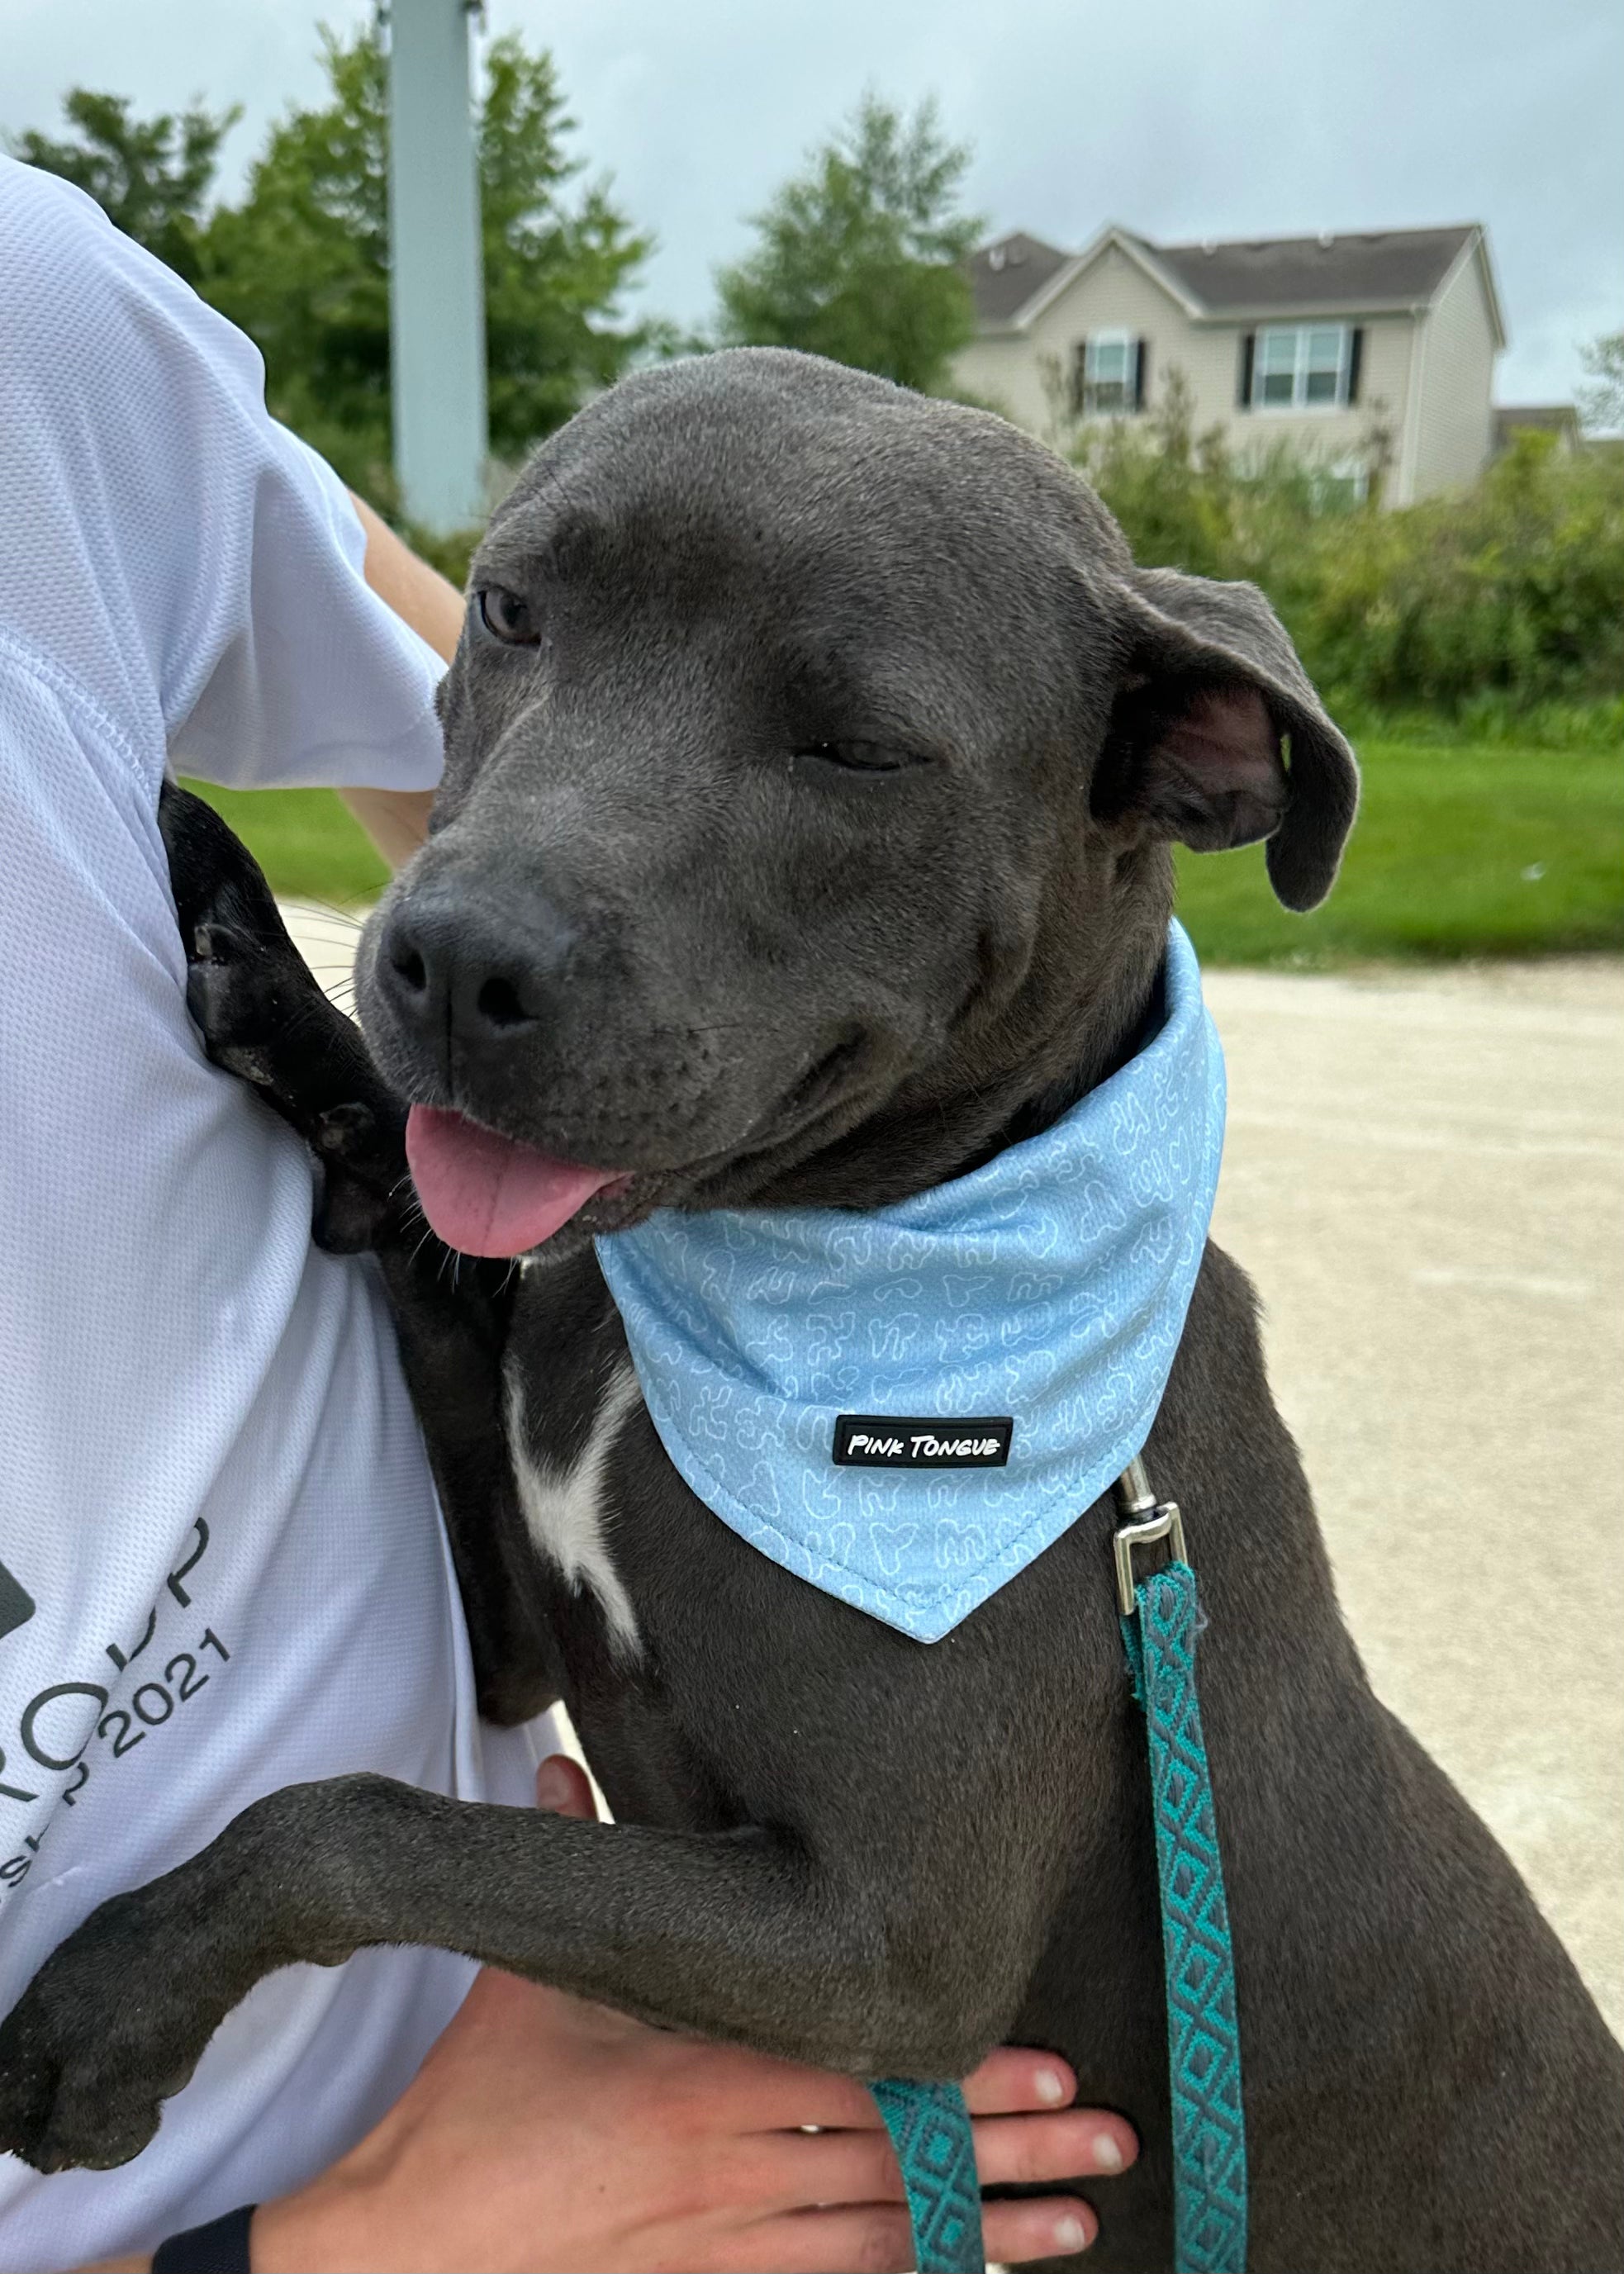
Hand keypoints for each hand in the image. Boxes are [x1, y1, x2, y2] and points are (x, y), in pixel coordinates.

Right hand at [252, 1756, 1134, 2272]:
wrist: (404, 2256)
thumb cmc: (470, 2113)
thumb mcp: (523, 1986)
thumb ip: (568, 1868)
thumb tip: (562, 1764)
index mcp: (693, 2084)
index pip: (858, 2077)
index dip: (959, 2076)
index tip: (1049, 2066)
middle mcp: (728, 2174)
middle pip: (898, 2163)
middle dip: (1012, 2152)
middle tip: (1111, 2138)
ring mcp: (723, 2251)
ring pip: (886, 2243)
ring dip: (989, 2233)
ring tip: (1083, 2221)